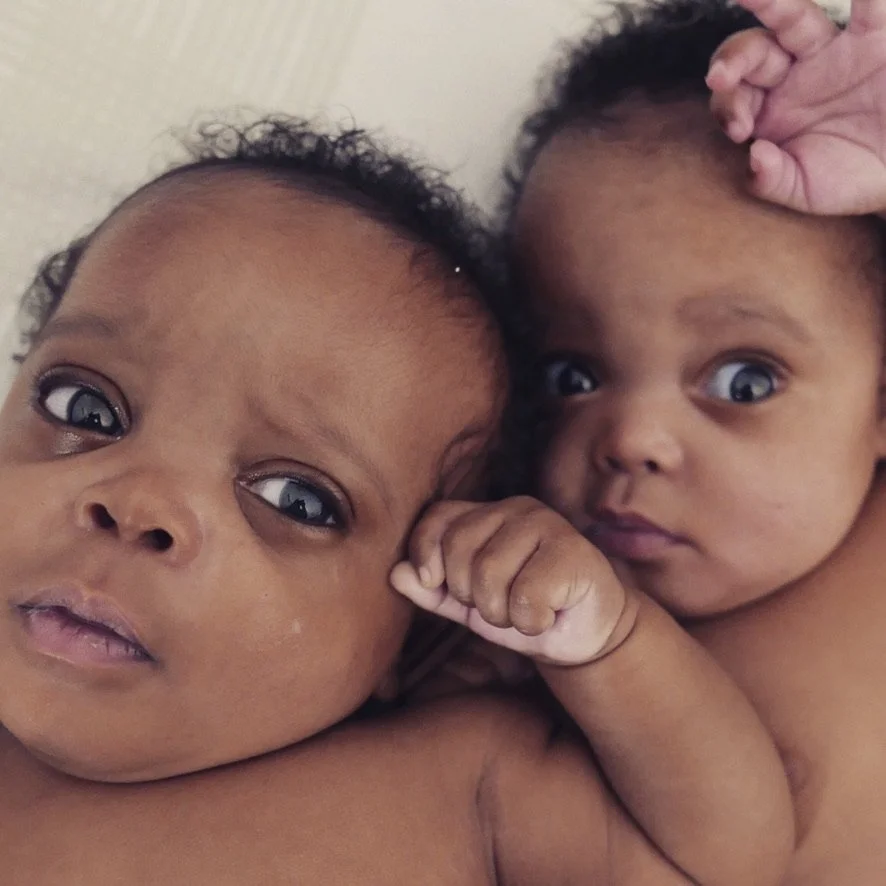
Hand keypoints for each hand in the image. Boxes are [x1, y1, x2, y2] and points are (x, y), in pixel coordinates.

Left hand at [389, 497, 635, 666]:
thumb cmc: (524, 611)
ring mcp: (547, 525)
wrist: (585, 635)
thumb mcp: (469, 605)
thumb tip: (395, 573)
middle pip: (459, 548)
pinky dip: (530, 621)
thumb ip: (433, 589)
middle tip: (498, 607)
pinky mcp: (573, 551)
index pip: (437, 517)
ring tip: (523, 612)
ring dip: (501, 612)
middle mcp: (515, 509)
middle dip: (470, 595)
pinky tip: (548, 615)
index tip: (437, 583)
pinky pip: (525, 595)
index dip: (426, 553)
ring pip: (489, 573)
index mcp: (487, 514)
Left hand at [707, 0, 885, 213]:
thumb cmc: (849, 177)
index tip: (740, 132)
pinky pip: (868, 8)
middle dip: (733, 61)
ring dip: (771, 4)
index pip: (733, 97)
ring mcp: (830, 50)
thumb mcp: (806, 188)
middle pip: (752, 53)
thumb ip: (774, 179)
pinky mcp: (873, 36)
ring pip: (793, 19)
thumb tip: (756, 155)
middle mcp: (791, 74)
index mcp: (767, 110)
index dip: (728, 107)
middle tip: (720, 78)